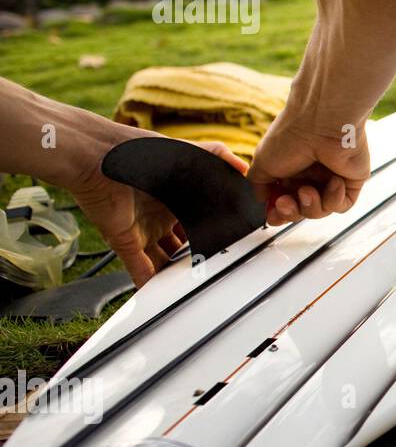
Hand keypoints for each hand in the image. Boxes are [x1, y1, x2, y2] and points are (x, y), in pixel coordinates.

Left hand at [66, 133, 248, 287]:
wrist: (99, 157)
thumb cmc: (140, 151)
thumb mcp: (188, 152)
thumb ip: (217, 156)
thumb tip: (245, 168)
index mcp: (175, 196)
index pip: (197, 219)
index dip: (210, 231)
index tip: (227, 243)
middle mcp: (159, 215)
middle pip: (180, 243)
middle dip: (193, 256)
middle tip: (212, 267)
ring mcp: (141, 230)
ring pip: (162, 259)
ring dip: (174, 274)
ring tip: (192, 286)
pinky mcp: (123, 241)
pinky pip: (139, 269)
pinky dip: (148, 284)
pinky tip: (161, 295)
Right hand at [248, 112, 369, 225]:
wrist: (322, 122)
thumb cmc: (291, 136)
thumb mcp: (262, 161)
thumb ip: (259, 184)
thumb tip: (263, 199)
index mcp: (289, 169)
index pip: (283, 201)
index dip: (278, 214)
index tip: (273, 215)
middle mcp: (310, 173)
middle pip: (300, 210)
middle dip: (291, 212)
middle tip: (286, 203)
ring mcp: (331, 177)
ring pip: (320, 211)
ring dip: (312, 206)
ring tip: (308, 190)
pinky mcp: (351, 181)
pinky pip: (342, 205)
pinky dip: (334, 199)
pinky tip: (333, 182)